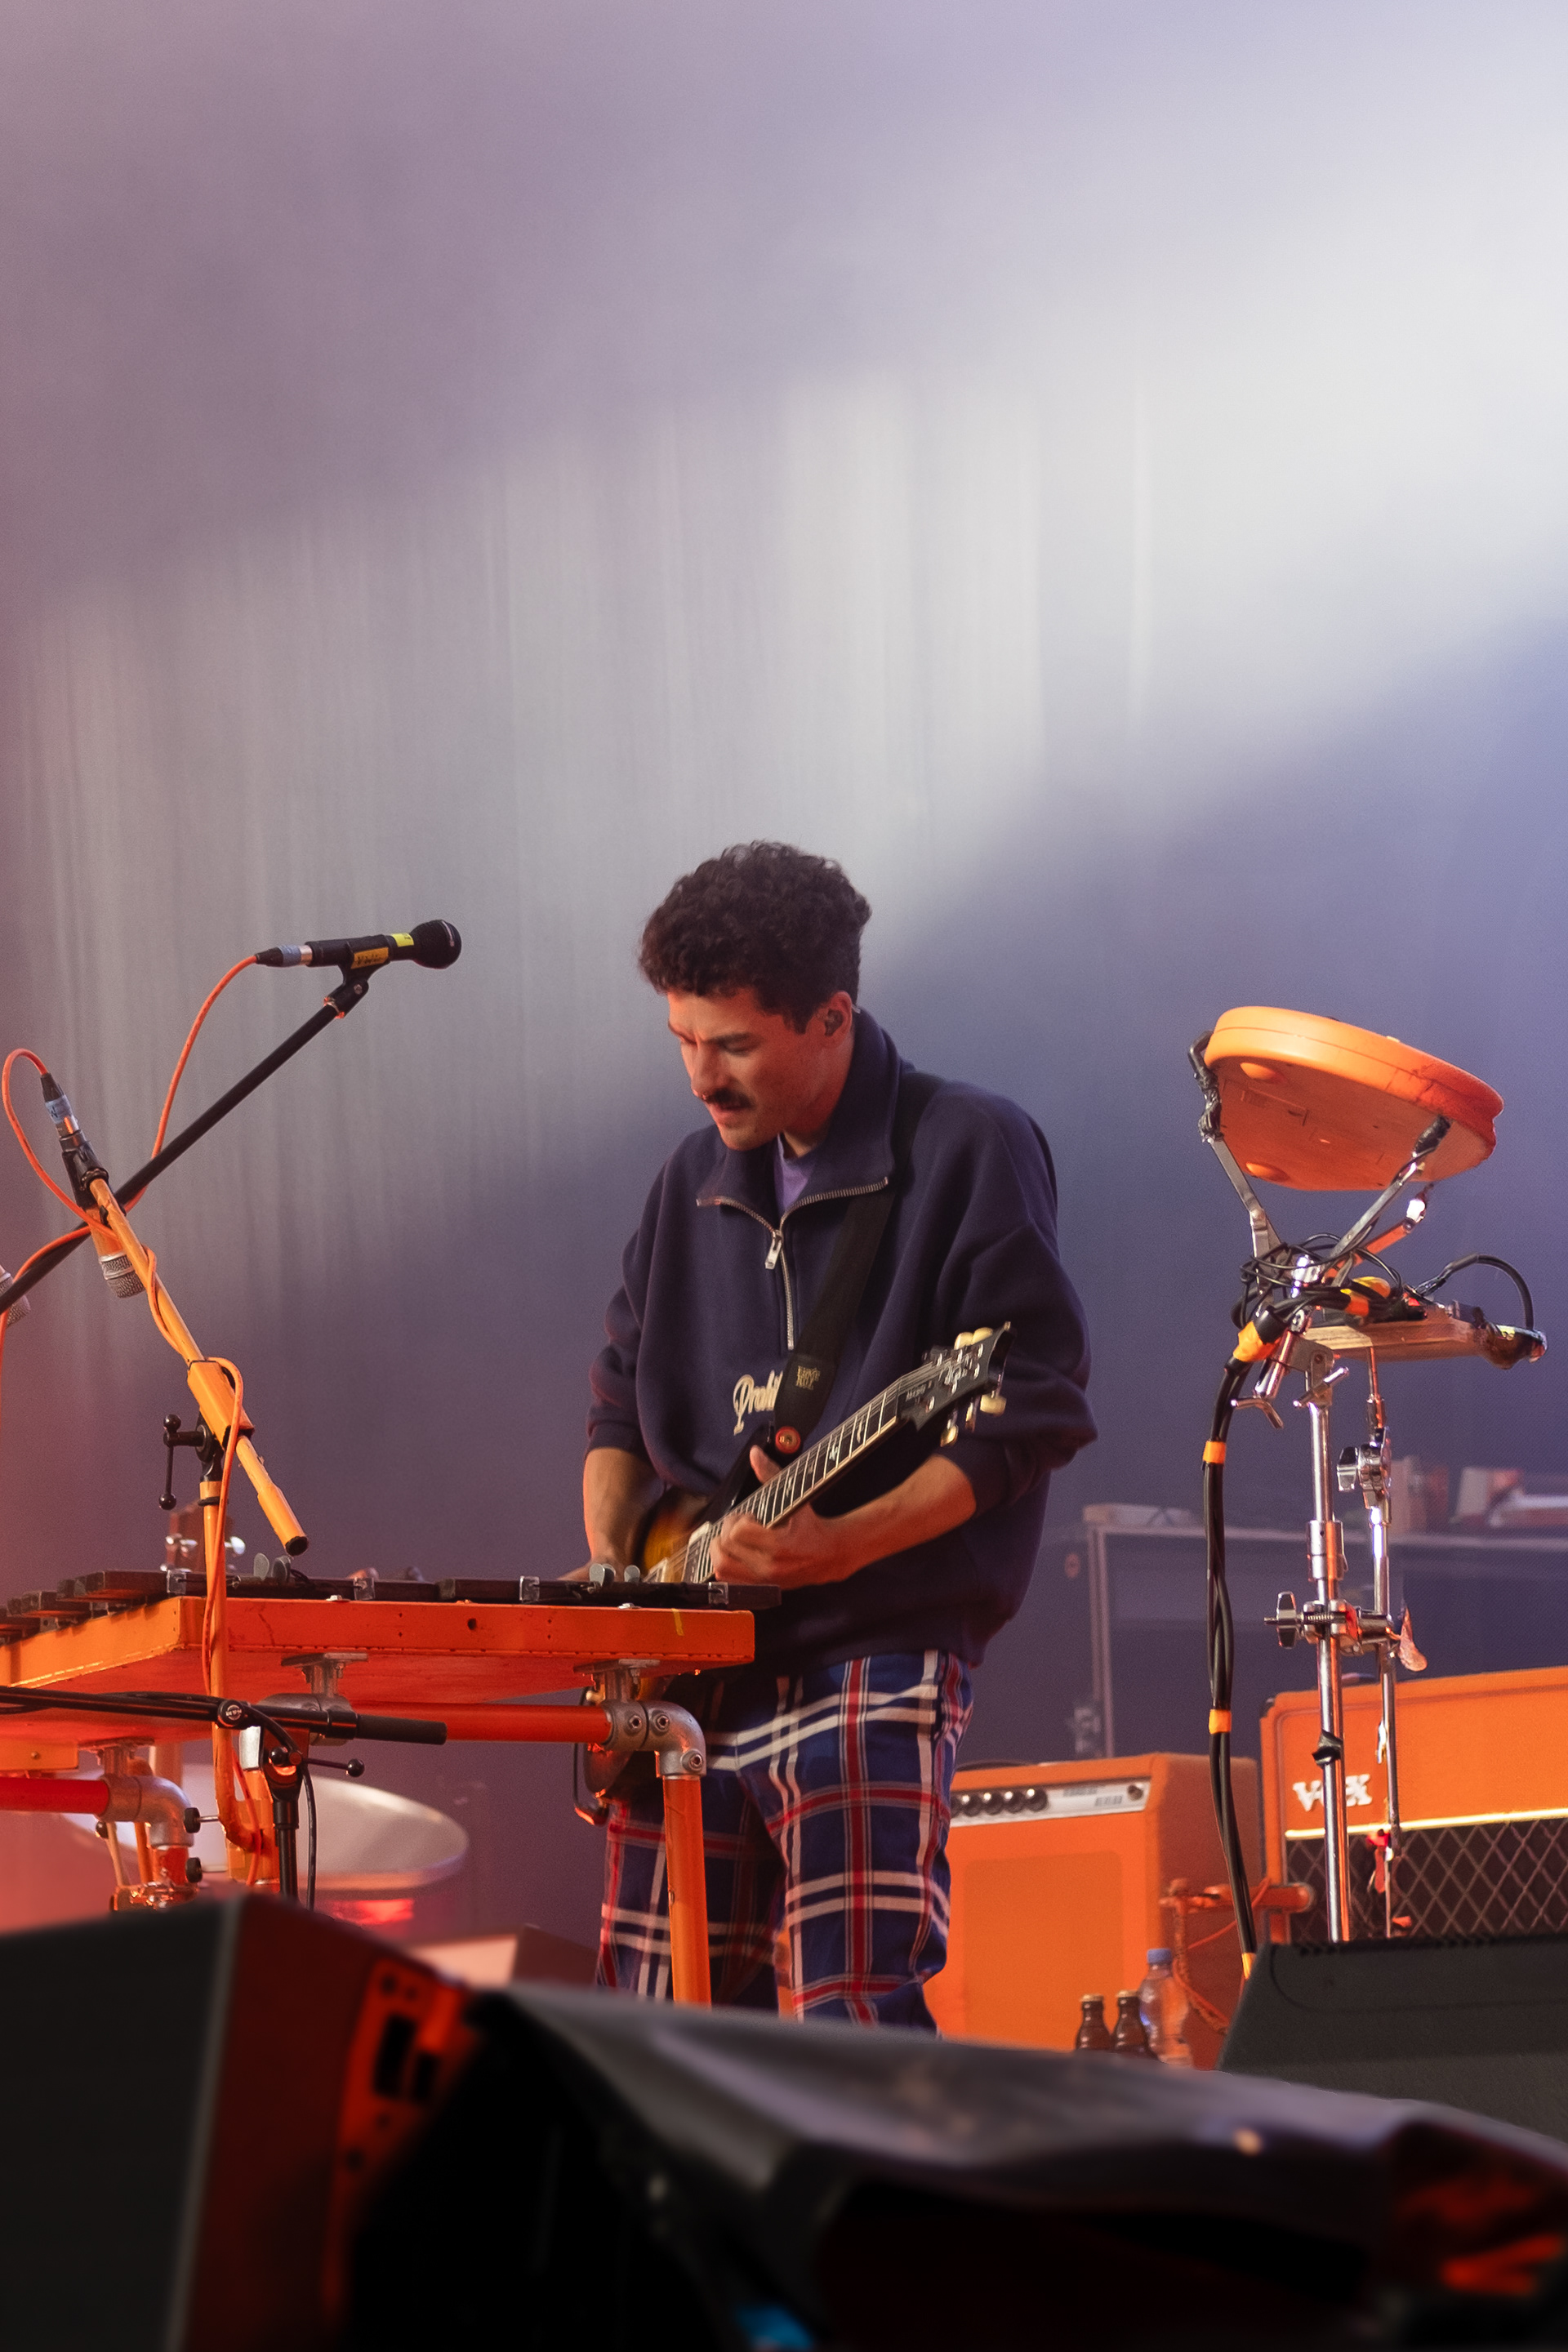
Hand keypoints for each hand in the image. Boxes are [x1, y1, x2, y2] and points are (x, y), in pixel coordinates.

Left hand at [707, 1448, 862, 1588]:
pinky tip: (733, 1554)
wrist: (830, 1556)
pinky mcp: (761, 1589)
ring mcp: (764, 1581)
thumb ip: (771, 1475)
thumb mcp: (795, 1499)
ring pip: (722, 1570)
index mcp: (779, 1546)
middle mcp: (770, 1568)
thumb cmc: (811, 1527)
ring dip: (720, 1551)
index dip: (738, 1519)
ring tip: (731, 1540)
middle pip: (725, 1551)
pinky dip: (725, 1567)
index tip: (749, 1515)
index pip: (738, 1533)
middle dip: (725, 1533)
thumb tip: (755, 1454)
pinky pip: (730, 1582)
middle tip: (737, 1526)